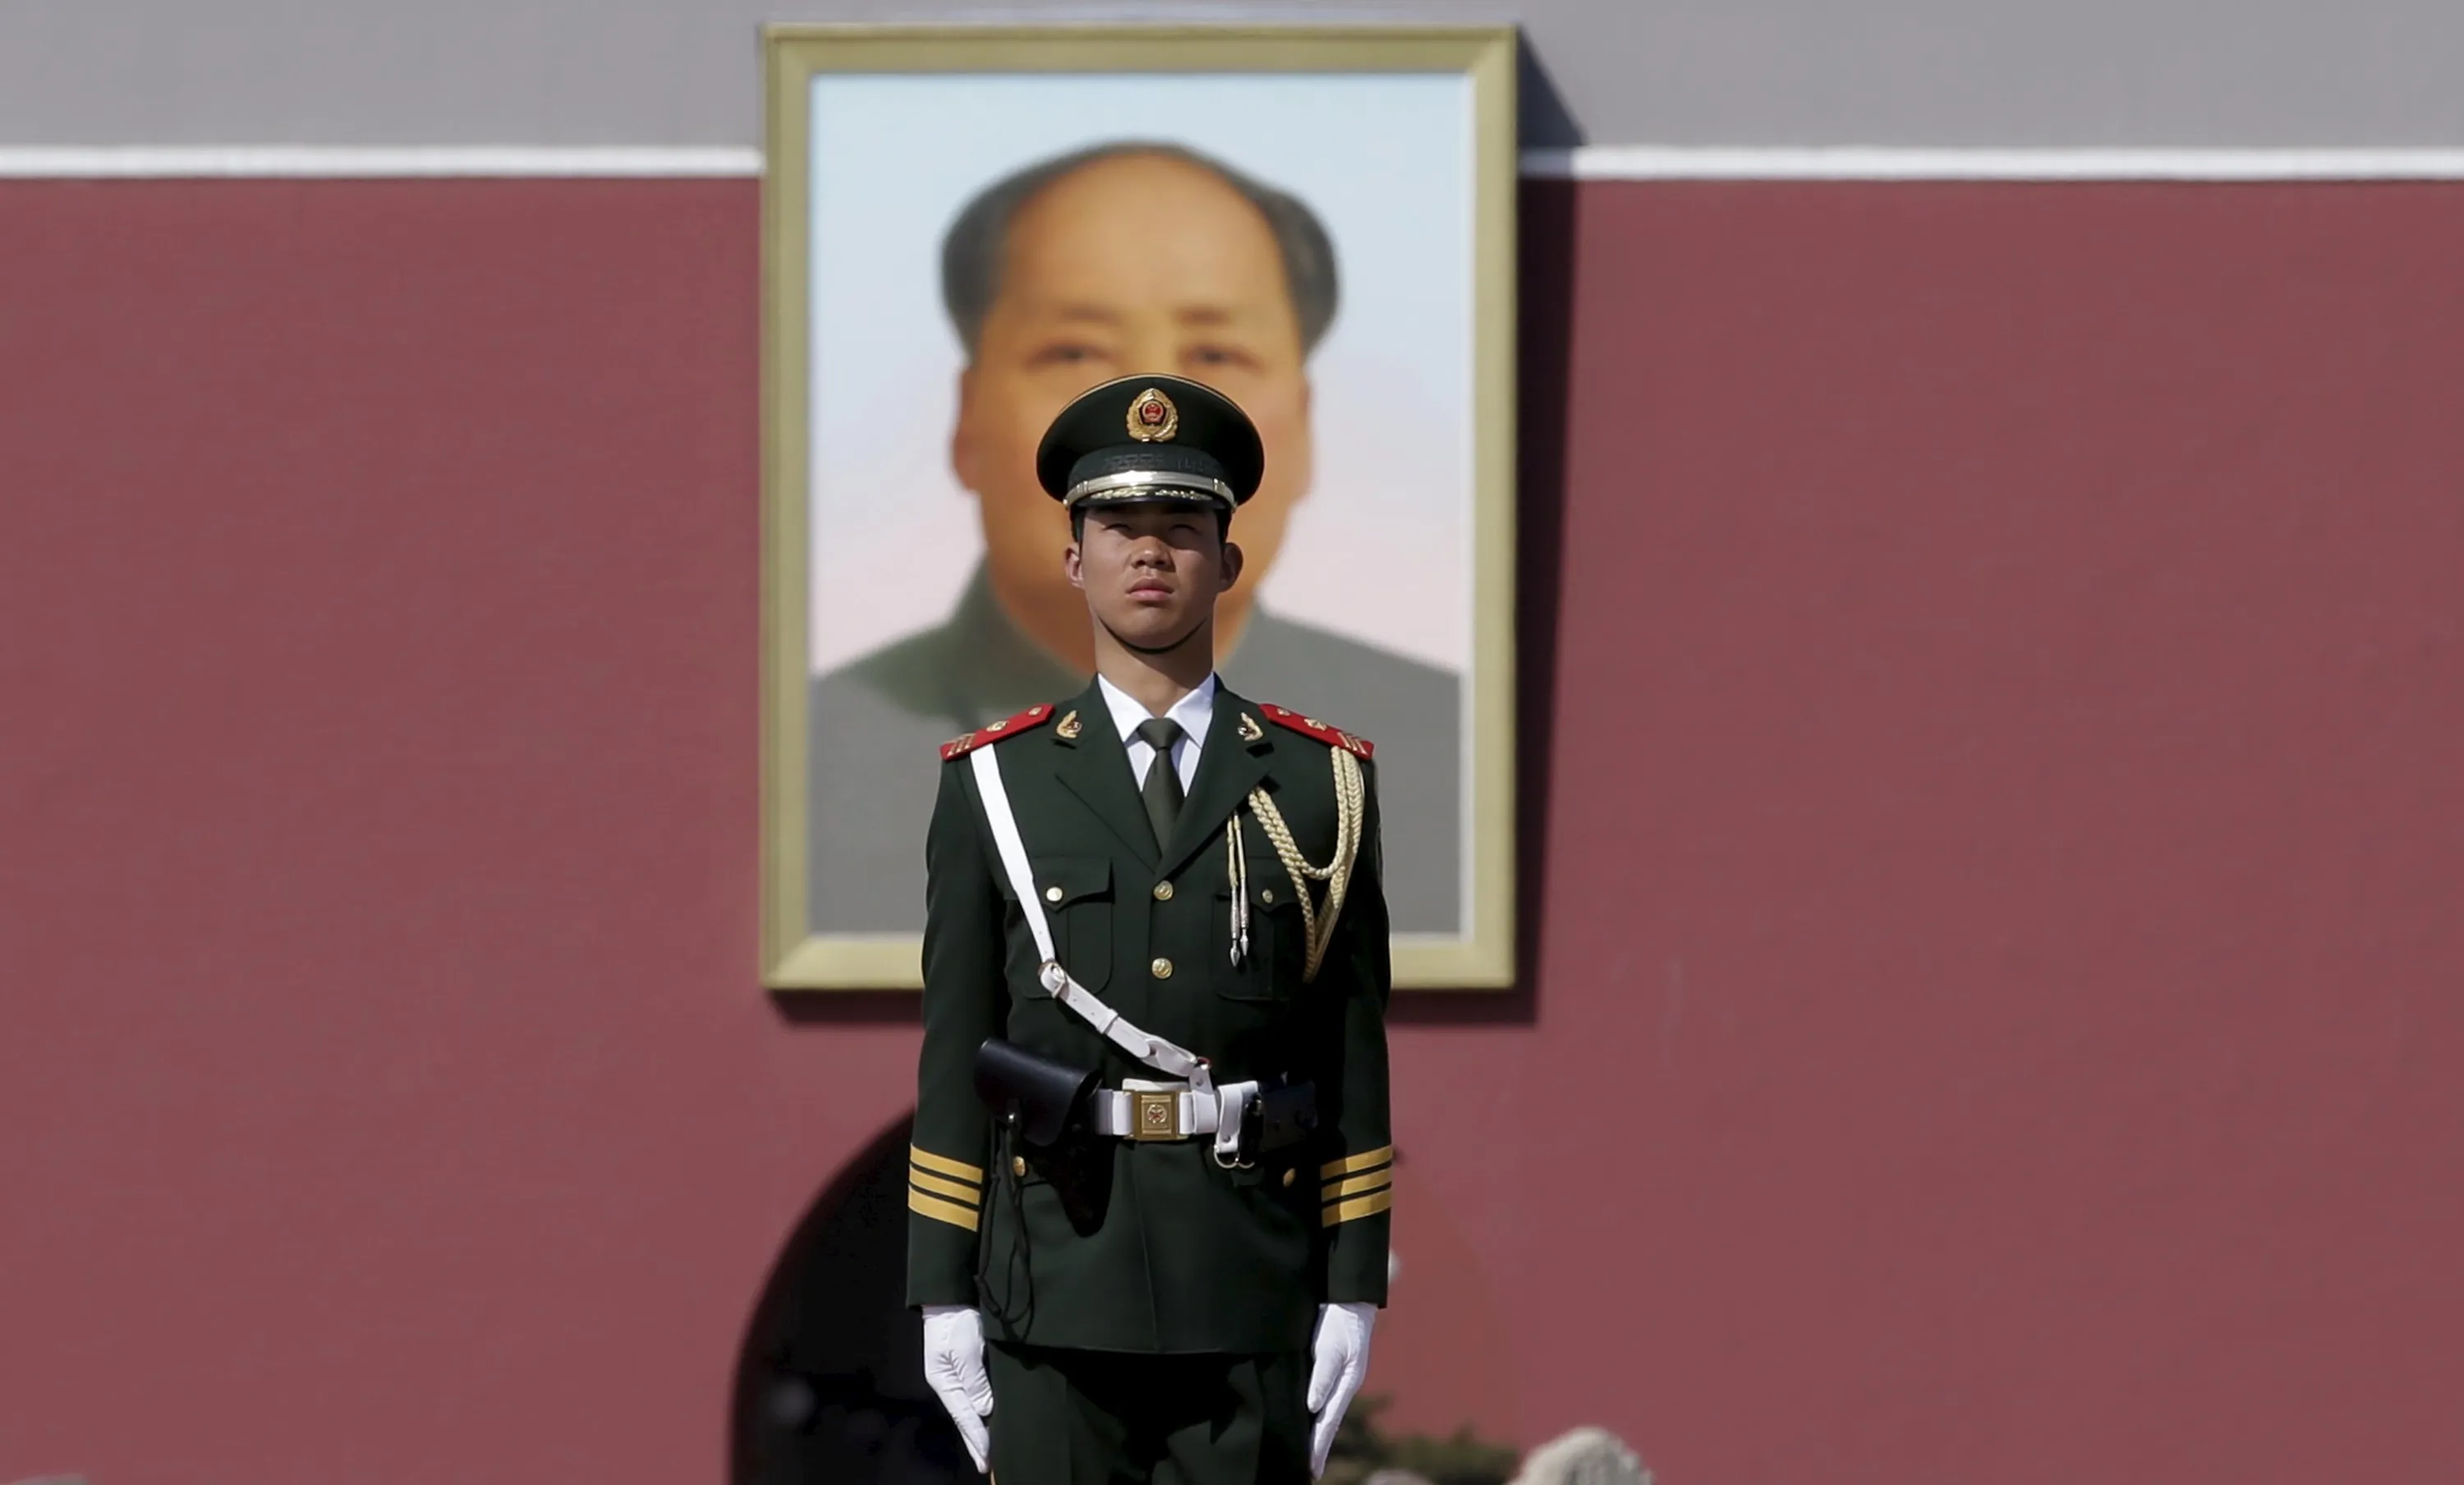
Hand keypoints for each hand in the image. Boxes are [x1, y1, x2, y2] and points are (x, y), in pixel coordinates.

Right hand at [921, 1305, 993, 1472]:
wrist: (948, 1298)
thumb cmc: (956, 1322)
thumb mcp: (966, 1350)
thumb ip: (975, 1381)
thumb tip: (985, 1410)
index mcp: (945, 1382)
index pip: (965, 1416)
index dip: (977, 1438)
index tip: (988, 1458)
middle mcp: (948, 1383)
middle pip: (963, 1418)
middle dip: (974, 1442)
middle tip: (986, 1465)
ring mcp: (953, 1376)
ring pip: (967, 1409)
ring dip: (977, 1430)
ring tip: (986, 1451)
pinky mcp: (961, 1368)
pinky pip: (971, 1397)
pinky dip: (977, 1413)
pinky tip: (985, 1421)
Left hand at [1304, 1301, 1376, 1477]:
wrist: (1349, 1299)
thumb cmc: (1339, 1322)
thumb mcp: (1330, 1347)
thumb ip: (1322, 1377)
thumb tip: (1313, 1408)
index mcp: (1347, 1384)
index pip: (1329, 1423)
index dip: (1319, 1447)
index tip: (1310, 1468)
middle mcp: (1343, 1387)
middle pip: (1329, 1424)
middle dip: (1319, 1449)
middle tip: (1309, 1474)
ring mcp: (1339, 1380)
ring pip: (1326, 1415)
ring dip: (1317, 1436)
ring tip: (1308, 1458)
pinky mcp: (1332, 1371)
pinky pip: (1323, 1401)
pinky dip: (1317, 1418)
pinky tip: (1309, 1424)